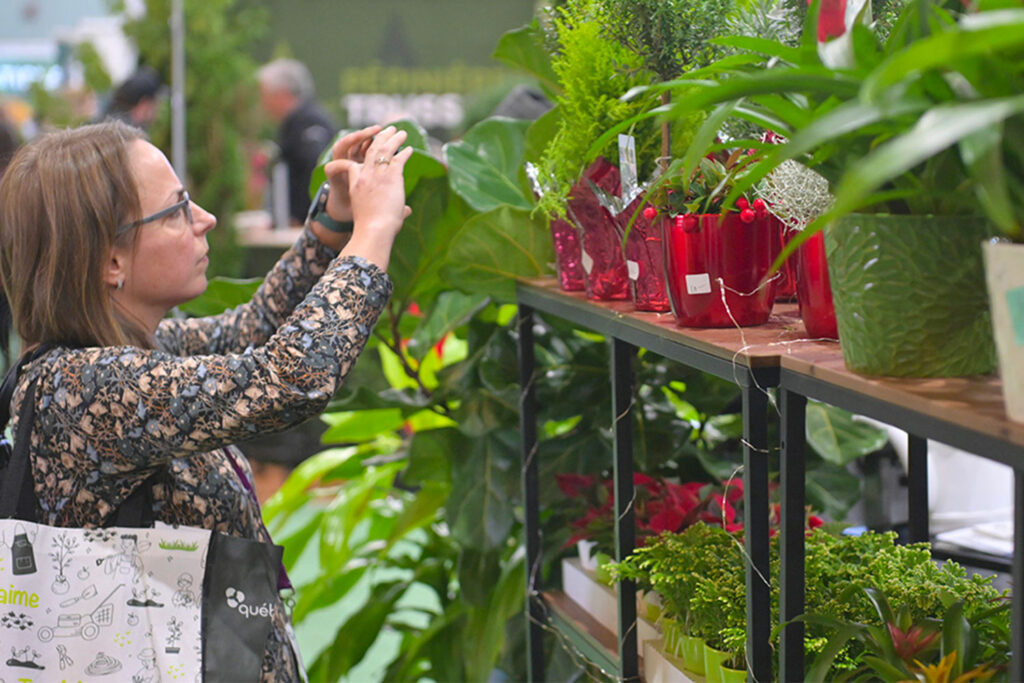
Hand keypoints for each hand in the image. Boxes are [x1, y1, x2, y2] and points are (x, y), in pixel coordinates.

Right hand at [326, 126, 412, 269]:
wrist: (374, 229)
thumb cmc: (372, 227)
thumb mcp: (373, 215)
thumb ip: (392, 208)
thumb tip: (408, 211)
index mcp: (356, 183)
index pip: (357, 163)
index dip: (366, 154)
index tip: (374, 148)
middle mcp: (365, 176)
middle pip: (371, 150)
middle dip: (381, 138)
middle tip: (389, 129)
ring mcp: (378, 175)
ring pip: (385, 150)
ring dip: (394, 139)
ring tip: (402, 132)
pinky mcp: (391, 177)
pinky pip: (398, 159)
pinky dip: (405, 152)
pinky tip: (410, 148)